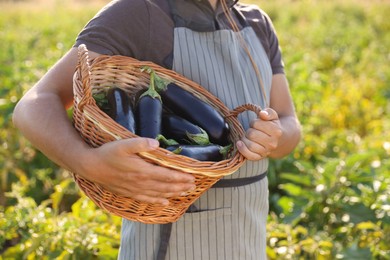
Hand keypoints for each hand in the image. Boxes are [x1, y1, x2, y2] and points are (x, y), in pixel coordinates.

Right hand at [79, 137, 195, 204]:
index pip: (167, 175)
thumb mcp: (123, 144)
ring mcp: (135, 189)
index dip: (181, 177)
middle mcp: (141, 182)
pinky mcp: (129, 193)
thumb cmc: (108, 153)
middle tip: (193, 186)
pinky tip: (165, 203)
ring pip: (159, 194)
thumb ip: (140, 143)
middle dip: (181, 186)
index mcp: (143, 170)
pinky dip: (158, 202)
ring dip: (173, 194)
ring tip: (185, 193)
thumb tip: (157, 143)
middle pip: (166, 186)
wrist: (91, 167)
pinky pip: (146, 199)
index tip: (192, 177)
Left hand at [236, 108, 282, 160]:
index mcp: (276, 131)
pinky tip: (239, 143)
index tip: (256, 124)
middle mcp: (272, 143)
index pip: (256, 124)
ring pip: (250, 145)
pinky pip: (249, 156)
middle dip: (249, 130)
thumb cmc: (271, 125)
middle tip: (251, 131)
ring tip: (247, 137)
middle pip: (252, 134)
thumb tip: (262, 114)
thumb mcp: (272, 116)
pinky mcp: (260, 157)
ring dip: (245, 139)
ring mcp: (266, 151)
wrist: (276, 140)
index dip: (253, 122)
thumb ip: (269, 112)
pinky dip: (242, 149)